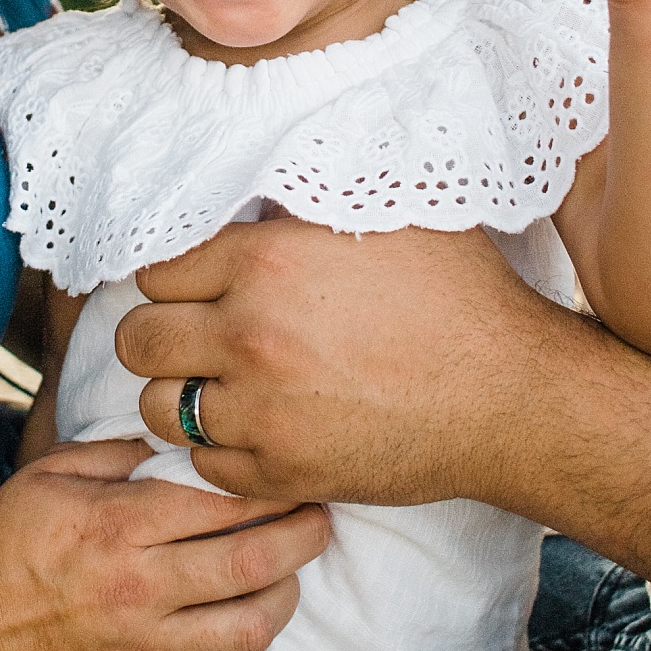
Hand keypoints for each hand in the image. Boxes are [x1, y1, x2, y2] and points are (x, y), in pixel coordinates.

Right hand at [0, 438, 328, 650]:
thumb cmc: (1, 542)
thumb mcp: (50, 471)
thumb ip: (120, 452)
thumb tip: (177, 438)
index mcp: (119, 526)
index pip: (223, 502)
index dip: (272, 485)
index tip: (296, 472)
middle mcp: (141, 589)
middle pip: (255, 564)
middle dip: (304, 536)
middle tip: (322, 516)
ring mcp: (145, 647)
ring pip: (252, 628)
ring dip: (286, 595)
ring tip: (290, 569)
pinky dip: (250, 647)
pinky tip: (247, 618)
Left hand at [117, 217, 571, 505]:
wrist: (512, 396)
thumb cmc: (460, 297)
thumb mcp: (386, 215)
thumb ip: (307, 200)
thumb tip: (259, 179)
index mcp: (265, 259)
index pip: (156, 269)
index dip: (178, 279)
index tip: (200, 289)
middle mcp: (248, 333)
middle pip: (138, 339)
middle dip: (162, 336)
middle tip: (198, 338)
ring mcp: (260, 410)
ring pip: (157, 408)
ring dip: (183, 396)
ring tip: (222, 386)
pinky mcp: (280, 471)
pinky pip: (203, 465)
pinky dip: (222, 450)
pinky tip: (259, 428)